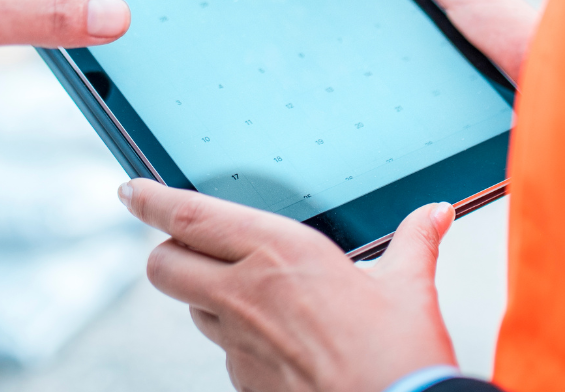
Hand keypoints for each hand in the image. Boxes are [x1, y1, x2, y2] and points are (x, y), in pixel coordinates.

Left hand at [121, 179, 456, 391]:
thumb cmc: (401, 356)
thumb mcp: (410, 287)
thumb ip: (414, 242)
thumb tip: (433, 215)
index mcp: (279, 253)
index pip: (188, 216)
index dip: (149, 200)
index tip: (131, 190)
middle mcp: (247, 293)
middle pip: (163, 265)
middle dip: (166, 251)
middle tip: (186, 244)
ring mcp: (240, 344)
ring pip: (190, 308)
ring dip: (204, 296)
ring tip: (244, 291)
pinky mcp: (246, 382)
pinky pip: (223, 352)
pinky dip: (236, 339)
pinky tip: (273, 338)